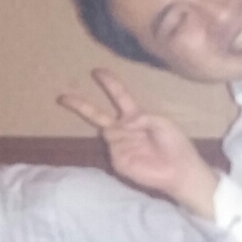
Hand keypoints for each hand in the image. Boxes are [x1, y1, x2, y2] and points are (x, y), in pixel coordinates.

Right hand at [57, 68, 218, 216]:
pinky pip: (115, 149)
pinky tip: (140, 155)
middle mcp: (123, 129)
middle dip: (80, 105)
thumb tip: (126, 121)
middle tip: (62, 97)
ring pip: (109, 132)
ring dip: (123, 134)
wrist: (179, 170)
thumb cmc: (175, 144)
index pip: (119, 96)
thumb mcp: (162, 122)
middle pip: (97, 115)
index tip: (97, 71)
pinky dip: (126, 148)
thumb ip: (143, 116)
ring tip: (144, 144)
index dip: (109, 83)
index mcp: (135, 116)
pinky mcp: (118, 161)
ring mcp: (118, 145)